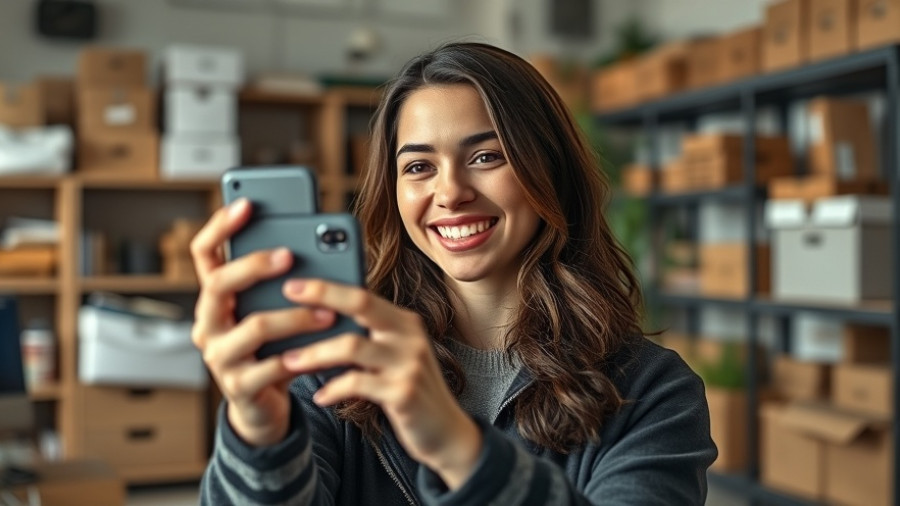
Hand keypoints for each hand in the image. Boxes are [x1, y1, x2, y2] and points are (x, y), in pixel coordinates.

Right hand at [189, 199, 336, 446]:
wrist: (263, 406)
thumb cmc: (273, 347)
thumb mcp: (273, 312)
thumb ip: (283, 285)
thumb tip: (318, 248)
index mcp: (215, 299)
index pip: (204, 255)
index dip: (219, 227)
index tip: (246, 204)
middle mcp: (208, 324)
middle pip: (219, 284)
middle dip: (254, 265)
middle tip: (289, 255)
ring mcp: (219, 356)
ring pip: (254, 326)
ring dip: (295, 316)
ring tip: (328, 311)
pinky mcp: (238, 387)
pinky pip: (271, 366)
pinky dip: (300, 355)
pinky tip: (323, 347)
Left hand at [280, 279, 482, 488]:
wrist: (447, 433)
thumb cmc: (409, 391)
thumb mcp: (394, 357)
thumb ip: (368, 339)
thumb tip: (318, 323)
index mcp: (405, 322)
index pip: (363, 294)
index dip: (327, 287)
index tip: (293, 283)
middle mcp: (410, 336)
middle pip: (361, 304)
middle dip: (321, 296)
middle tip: (286, 298)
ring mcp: (409, 363)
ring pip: (351, 346)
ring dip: (315, 353)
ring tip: (289, 361)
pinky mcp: (403, 393)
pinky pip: (356, 384)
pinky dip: (333, 389)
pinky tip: (320, 396)